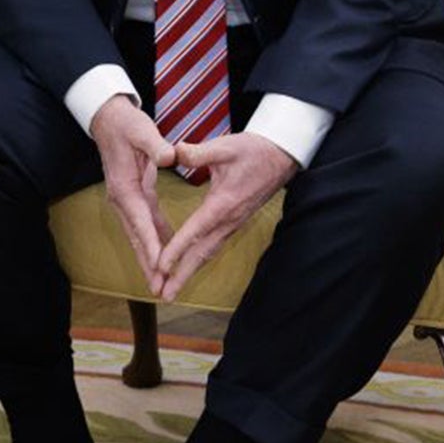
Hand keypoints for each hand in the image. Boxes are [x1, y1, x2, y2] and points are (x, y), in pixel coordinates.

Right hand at [89, 95, 178, 283]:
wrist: (108, 118)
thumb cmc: (126, 124)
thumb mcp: (142, 129)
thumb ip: (156, 145)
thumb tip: (170, 157)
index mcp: (125, 187)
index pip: (140, 221)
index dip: (151, 244)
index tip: (160, 265)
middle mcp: (122, 199)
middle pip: (137, 238)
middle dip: (148, 265)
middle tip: (159, 290)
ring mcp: (126, 200)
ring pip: (140, 236)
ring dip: (150, 259)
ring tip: (161, 284)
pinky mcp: (134, 197)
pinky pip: (146, 224)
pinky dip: (154, 241)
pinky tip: (166, 254)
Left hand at [149, 132, 298, 302]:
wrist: (282, 156)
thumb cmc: (254, 150)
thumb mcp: (225, 147)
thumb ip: (198, 152)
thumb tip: (173, 152)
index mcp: (222, 203)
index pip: (196, 231)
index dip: (177, 249)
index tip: (161, 265)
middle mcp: (227, 220)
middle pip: (202, 253)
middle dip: (181, 275)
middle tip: (164, 295)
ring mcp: (232, 224)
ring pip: (207, 254)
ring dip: (188, 273)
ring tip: (170, 291)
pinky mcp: (233, 223)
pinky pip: (213, 247)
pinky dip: (198, 261)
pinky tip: (186, 269)